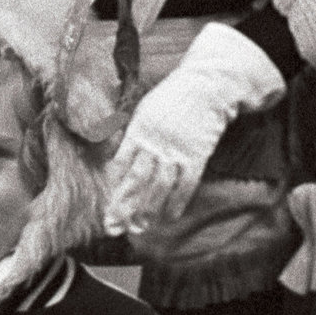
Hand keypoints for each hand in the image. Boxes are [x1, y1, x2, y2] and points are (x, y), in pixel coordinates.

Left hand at [101, 23, 283, 234]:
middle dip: (125, 206)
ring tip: (140, 228)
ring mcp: (177, 150)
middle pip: (137, 180)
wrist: (208, 86)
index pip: (121, 165)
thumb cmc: (174, 96)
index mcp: (139, 129)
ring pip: (160, 186)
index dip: (114, 188)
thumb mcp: (145, 108)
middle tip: (114, 227)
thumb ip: (132, 133)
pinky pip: (186, 184)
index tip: (107, 205)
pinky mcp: (197, 155)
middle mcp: (155, 142)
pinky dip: (178, 202)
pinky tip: (170, 216)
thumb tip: (119, 156)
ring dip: (149, 209)